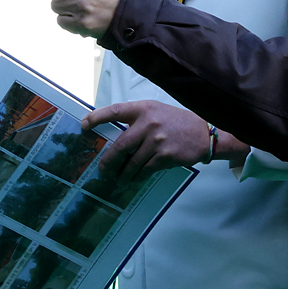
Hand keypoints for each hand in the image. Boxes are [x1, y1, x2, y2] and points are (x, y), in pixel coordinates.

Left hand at [81, 99, 248, 179]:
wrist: (204, 134)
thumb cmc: (177, 122)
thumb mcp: (157, 112)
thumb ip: (138, 120)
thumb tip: (115, 136)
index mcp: (144, 109)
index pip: (115, 111)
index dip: (97, 117)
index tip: (84, 125)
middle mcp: (149, 123)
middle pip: (120, 145)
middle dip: (108, 160)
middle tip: (102, 169)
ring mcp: (157, 141)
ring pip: (132, 162)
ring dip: (123, 173)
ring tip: (119, 179)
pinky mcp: (164, 156)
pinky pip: (145, 169)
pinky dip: (138, 176)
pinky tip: (135, 179)